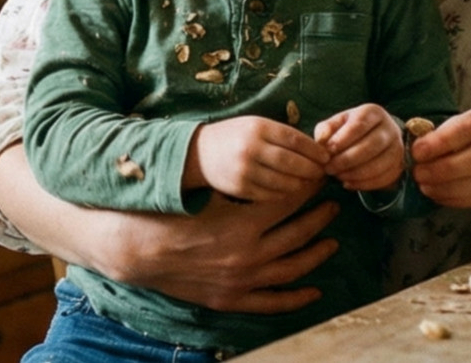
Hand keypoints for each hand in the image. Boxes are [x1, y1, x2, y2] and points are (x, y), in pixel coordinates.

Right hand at [92, 192, 342, 313]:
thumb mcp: (205, 193)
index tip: (319, 179)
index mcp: (243, 224)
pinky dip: (297, 297)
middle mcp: (249, 254)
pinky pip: (273, 302)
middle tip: (334, 204)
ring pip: (293, 268)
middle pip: (298, 233)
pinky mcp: (232, 300)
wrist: (137, 250)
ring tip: (332, 241)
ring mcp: (242, 280)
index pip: (288, 202)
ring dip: (317, 253)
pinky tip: (314, 290)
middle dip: (320, 216)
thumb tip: (269, 167)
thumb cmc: (168, 215)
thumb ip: (238, 184)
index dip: (307, 189)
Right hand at [187, 115, 328, 201]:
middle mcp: (251, 148)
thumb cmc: (234, 136)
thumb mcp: (255, 125)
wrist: (199, 152)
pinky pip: (271, 195)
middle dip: (312, 169)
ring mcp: (244, 170)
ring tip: (309, 183)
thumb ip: (282, 135)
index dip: (314, 150)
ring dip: (302, 184)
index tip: (326, 157)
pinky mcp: (240, 188)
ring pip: (284, 182)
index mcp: (258, 127)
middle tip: (322, 173)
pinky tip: (291, 190)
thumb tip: (316, 150)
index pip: (295, 140)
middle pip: (292, 162)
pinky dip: (285, 193)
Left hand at [313, 104, 404, 190]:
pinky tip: (349, 184)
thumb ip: (327, 130)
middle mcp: (389, 128)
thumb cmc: (349, 130)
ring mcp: (397, 147)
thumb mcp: (336, 124)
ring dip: (356, 173)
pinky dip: (365, 184)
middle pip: (371, 145)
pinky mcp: (399, 165)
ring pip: (380, 164)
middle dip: (347, 159)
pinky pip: (384, 178)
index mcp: (373, 112)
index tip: (328, 150)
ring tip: (338, 176)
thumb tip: (322, 141)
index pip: (359, 125)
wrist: (373, 138)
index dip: (343, 139)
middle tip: (329, 168)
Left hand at [409, 94, 470, 208]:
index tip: (418, 151)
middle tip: (419, 172)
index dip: (444, 140)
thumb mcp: (469, 122)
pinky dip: (460, 199)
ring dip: (451, 186)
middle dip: (446, 167)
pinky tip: (440, 195)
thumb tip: (418, 148)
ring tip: (425, 186)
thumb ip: (447, 131)